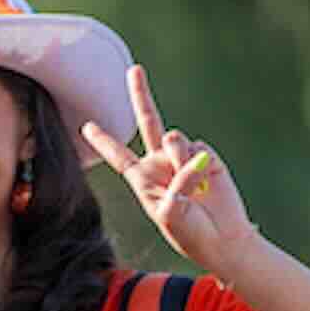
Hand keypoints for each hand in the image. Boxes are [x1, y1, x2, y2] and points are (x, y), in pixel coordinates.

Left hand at [81, 65, 259, 273]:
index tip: (86, 125)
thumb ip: (174, 184)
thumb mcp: (169, 215)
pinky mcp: (207, 157)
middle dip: (140, 95)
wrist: (223, 240)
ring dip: (179, 160)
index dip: (103, 140)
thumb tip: (187, 155)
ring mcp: (184, 158)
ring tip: (189, 187)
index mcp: (142, 178)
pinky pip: (197, 148)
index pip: (118, 155)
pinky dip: (199, 165)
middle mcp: (161, 162)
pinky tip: (205, 183)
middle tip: (134, 70)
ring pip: (174, 139)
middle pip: (149, 122)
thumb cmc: (190, 234)